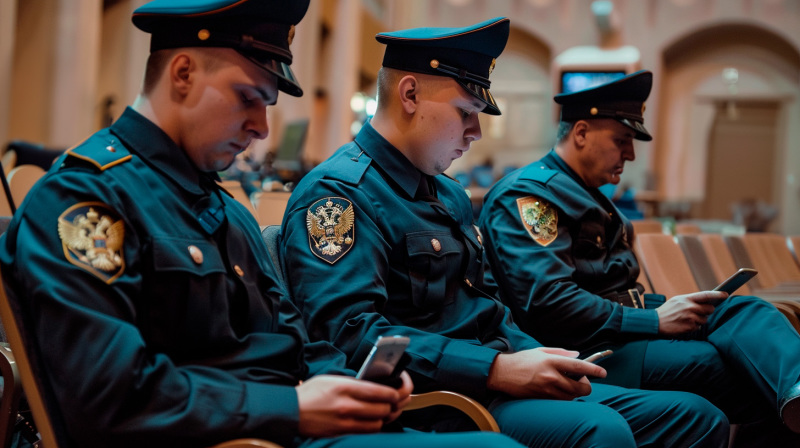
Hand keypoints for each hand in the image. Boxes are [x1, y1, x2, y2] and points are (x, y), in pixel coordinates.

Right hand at [296, 373, 411, 436]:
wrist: (290, 411)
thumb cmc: (311, 392)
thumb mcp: (332, 379)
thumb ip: (354, 383)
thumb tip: (375, 386)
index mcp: (345, 387)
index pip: (379, 391)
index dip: (394, 393)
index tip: (397, 392)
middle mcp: (346, 405)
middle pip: (382, 409)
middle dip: (392, 406)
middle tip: (393, 403)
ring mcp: (344, 422)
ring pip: (377, 424)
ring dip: (384, 418)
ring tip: (383, 412)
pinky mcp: (340, 433)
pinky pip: (365, 432)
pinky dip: (373, 427)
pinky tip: (372, 421)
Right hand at [486, 347, 605, 399]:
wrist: (502, 373)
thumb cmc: (521, 360)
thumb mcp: (540, 351)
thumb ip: (561, 352)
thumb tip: (577, 355)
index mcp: (551, 361)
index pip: (578, 366)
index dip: (593, 369)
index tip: (603, 372)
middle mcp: (551, 376)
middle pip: (579, 387)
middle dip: (586, 385)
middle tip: (582, 380)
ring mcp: (546, 389)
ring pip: (571, 396)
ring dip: (575, 391)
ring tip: (569, 383)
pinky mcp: (542, 398)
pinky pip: (560, 400)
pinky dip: (564, 396)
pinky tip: (559, 388)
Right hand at [656, 291, 724, 334]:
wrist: (655, 323)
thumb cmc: (666, 311)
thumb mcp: (677, 301)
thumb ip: (690, 300)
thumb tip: (705, 301)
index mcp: (686, 299)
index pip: (706, 295)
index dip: (718, 295)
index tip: (726, 295)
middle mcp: (690, 307)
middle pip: (710, 309)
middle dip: (707, 311)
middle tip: (699, 312)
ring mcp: (691, 318)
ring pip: (705, 319)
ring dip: (699, 320)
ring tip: (686, 319)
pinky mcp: (690, 327)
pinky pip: (699, 327)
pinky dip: (693, 326)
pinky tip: (684, 324)